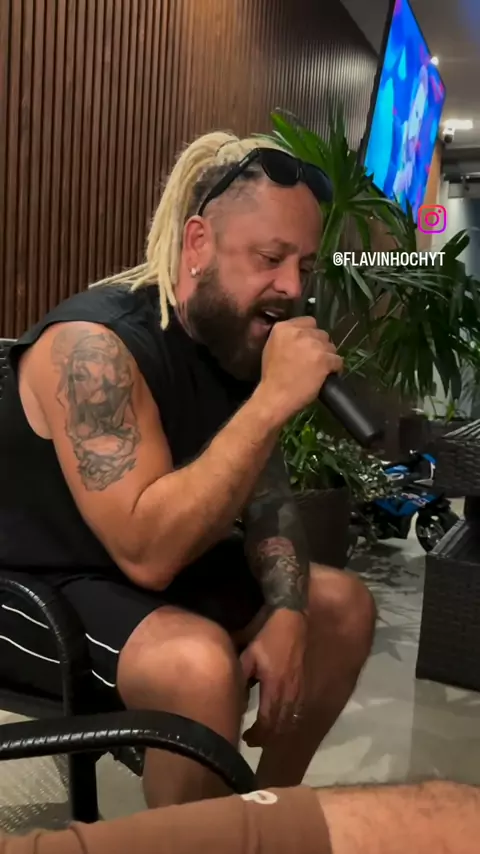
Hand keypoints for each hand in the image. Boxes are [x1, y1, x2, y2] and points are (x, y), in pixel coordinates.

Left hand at [240, 610, 306, 747]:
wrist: (298, 619)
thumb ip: (241, 675)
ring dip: (278, 730)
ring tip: (265, 731)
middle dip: (267, 737)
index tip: (246, 738)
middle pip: (280, 727)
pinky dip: (288, 720)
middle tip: (253, 738)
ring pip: (291, 721)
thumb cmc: (271, 634)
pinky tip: (280, 716)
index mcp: (275, 688)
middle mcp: (291, 695)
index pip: (267, 723)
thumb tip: (234, 697)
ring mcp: (301, 690)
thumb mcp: (250, 652)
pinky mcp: (306, 684)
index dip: (257, 735)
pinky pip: (298, 710)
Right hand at [259, 317, 342, 422]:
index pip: (309, 321)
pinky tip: (327, 376)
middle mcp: (300, 332)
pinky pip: (338, 361)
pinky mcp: (324, 359)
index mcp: (284, 328)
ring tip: (319, 370)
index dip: (311, 335)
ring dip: (328, 357)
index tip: (308, 346)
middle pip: (321, 334)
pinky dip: (335, 368)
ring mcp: (313, 345)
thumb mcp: (272, 348)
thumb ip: (287, 338)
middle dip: (320, 346)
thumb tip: (301, 337)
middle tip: (313, 360)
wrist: (275, 396)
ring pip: (331, 347)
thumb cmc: (272, 376)